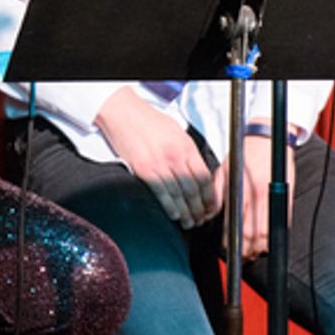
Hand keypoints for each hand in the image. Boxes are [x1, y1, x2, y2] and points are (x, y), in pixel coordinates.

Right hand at [95, 88, 219, 228]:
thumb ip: (188, 153)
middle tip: (200, 219)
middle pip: (193, 190)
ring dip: (185, 212)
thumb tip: (198, 174)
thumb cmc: (149, 121)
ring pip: (178, 195)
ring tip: (188, 222)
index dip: (209, 197)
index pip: (204, 178)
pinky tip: (174, 214)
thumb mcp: (177, 133)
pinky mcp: (143, 169)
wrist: (124, 113)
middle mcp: (176, 156)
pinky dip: (169, 206)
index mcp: (187, 146)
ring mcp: (159, 163)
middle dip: (199, 209)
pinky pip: (160, 193)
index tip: (210, 207)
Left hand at [210, 132, 296, 257]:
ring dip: (260, 248)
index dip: (232, 243)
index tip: (228, 250)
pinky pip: (281, 225)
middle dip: (246, 251)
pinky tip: (266, 241)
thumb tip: (210, 213)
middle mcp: (259, 198)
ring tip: (253, 253)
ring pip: (268, 235)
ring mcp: (273, 199)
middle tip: (241, 257)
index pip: (236, 227)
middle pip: (253, 236)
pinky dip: (273, 237)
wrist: (269, 138)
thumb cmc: (245, 154)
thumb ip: (217, 193)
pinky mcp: (285, 198)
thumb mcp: (225, 170)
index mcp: (243, 192)